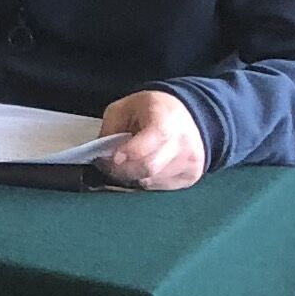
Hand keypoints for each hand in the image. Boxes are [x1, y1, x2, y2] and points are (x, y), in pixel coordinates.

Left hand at [95, 89, 209, 190]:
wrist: (188, 114)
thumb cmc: (152, 109)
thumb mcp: (124, 108)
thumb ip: (111, 130)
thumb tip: (102, 156)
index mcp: (166, 119)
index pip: (149, 142)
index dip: (129, 152)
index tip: (113, 157)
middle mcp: (182, 142)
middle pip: (149, 167)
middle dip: (123, 170)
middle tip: (109, 166)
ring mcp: (190, 162)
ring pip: (153, 181)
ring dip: (134, 177)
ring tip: (128, 164)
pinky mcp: (191, 176)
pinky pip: (161, 187)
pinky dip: (147, 181)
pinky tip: (145, 168)